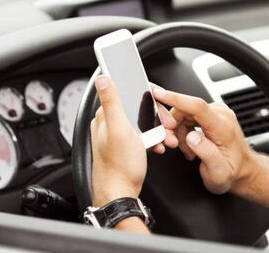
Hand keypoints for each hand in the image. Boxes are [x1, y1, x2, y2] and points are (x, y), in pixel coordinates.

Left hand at [90, 76, 177, 206]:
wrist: (120, 193)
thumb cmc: (119, 165)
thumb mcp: (118, 128)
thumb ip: (112, 101)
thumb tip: (102, 78)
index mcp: (105, 116)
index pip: (126, 93)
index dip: (146, 96)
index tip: (160, 102)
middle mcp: (109, 123)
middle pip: (136, 108)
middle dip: (156, 115)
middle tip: (169, 125)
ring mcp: (116, 135)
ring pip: (141, 123)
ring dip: (157, 128)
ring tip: (168, 138)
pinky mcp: (124, 146)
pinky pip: (141, 136)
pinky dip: (152, 139)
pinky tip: (159, 146)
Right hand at [152, 87, 255, 194]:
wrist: (242, 170)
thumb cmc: (231, 172)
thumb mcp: (219, 172)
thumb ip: (206, 153)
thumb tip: (191, 137)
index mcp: (222, 127)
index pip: (196, 106)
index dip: (175, 99)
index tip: (158, 94)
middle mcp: (219, 114)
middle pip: (183, 110)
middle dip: (171, 127)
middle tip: (172, 144)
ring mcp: (214, 112)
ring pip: (182, 114)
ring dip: (177, 131)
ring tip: (185, 150)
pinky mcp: (209, 114)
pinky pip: (186, 116)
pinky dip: (181, 130)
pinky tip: (188, 144)